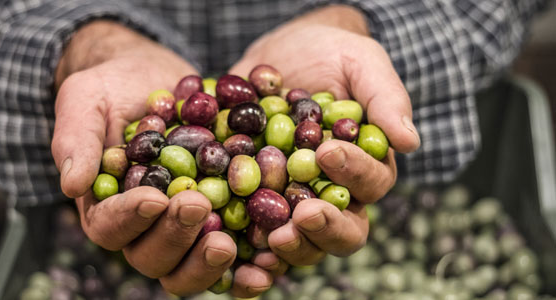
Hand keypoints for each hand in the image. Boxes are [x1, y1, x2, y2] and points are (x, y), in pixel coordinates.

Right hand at [50, 21, 271, 296]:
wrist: (156, 79)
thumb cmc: (114, 88)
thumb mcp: (87, 100)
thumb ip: (77, 139)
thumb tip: (71, 184)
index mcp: (106, 205)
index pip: (109, 227)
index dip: (130, 218)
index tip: (154, 197)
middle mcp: (143, 227)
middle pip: (151, 256)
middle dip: (174, 236)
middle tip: (198, 206)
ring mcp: (182, 229)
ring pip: (188, 266)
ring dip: (206, 261)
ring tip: (227, 240)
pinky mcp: (219, 220)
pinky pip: (231, 256)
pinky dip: (246, 267)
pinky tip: (266, 264)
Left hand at [230, 5, 420, 264]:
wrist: (280, 55)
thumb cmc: (330, 54)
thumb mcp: (360, 62)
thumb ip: (385, 98)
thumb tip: (409, 141)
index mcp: (366, 167)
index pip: (371, 183)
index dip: (353, 173)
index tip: (326, 153)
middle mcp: (334, 194)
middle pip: (344, 230)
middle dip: (324, 227)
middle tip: (302, 216)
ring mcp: (294, 203)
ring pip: (303, 242)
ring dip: (290, 246)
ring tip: (271, 237)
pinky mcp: (256, 203)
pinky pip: (255, 236)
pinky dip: (249, 250)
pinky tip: (237, 251)